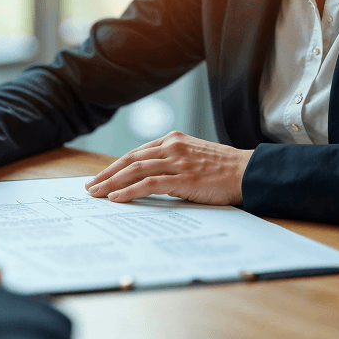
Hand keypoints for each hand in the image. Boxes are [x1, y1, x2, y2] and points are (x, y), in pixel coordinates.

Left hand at [85, 131, 253, 205]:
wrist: (248, 172)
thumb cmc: (222, 169)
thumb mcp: (193, 157)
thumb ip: (172, 162)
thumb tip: (147, 178)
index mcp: (172, 140)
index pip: (136, 153)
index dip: (115, 166)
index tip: (101, 177)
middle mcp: (171, 147)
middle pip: (129, 159)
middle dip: (106, 174)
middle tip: (90, 186)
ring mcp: (176, 161)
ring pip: (134, 170)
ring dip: (111, 182)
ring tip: (96, 193)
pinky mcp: (183, 178)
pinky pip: (148, 183)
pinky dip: (129, 191)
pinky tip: (116, 198)